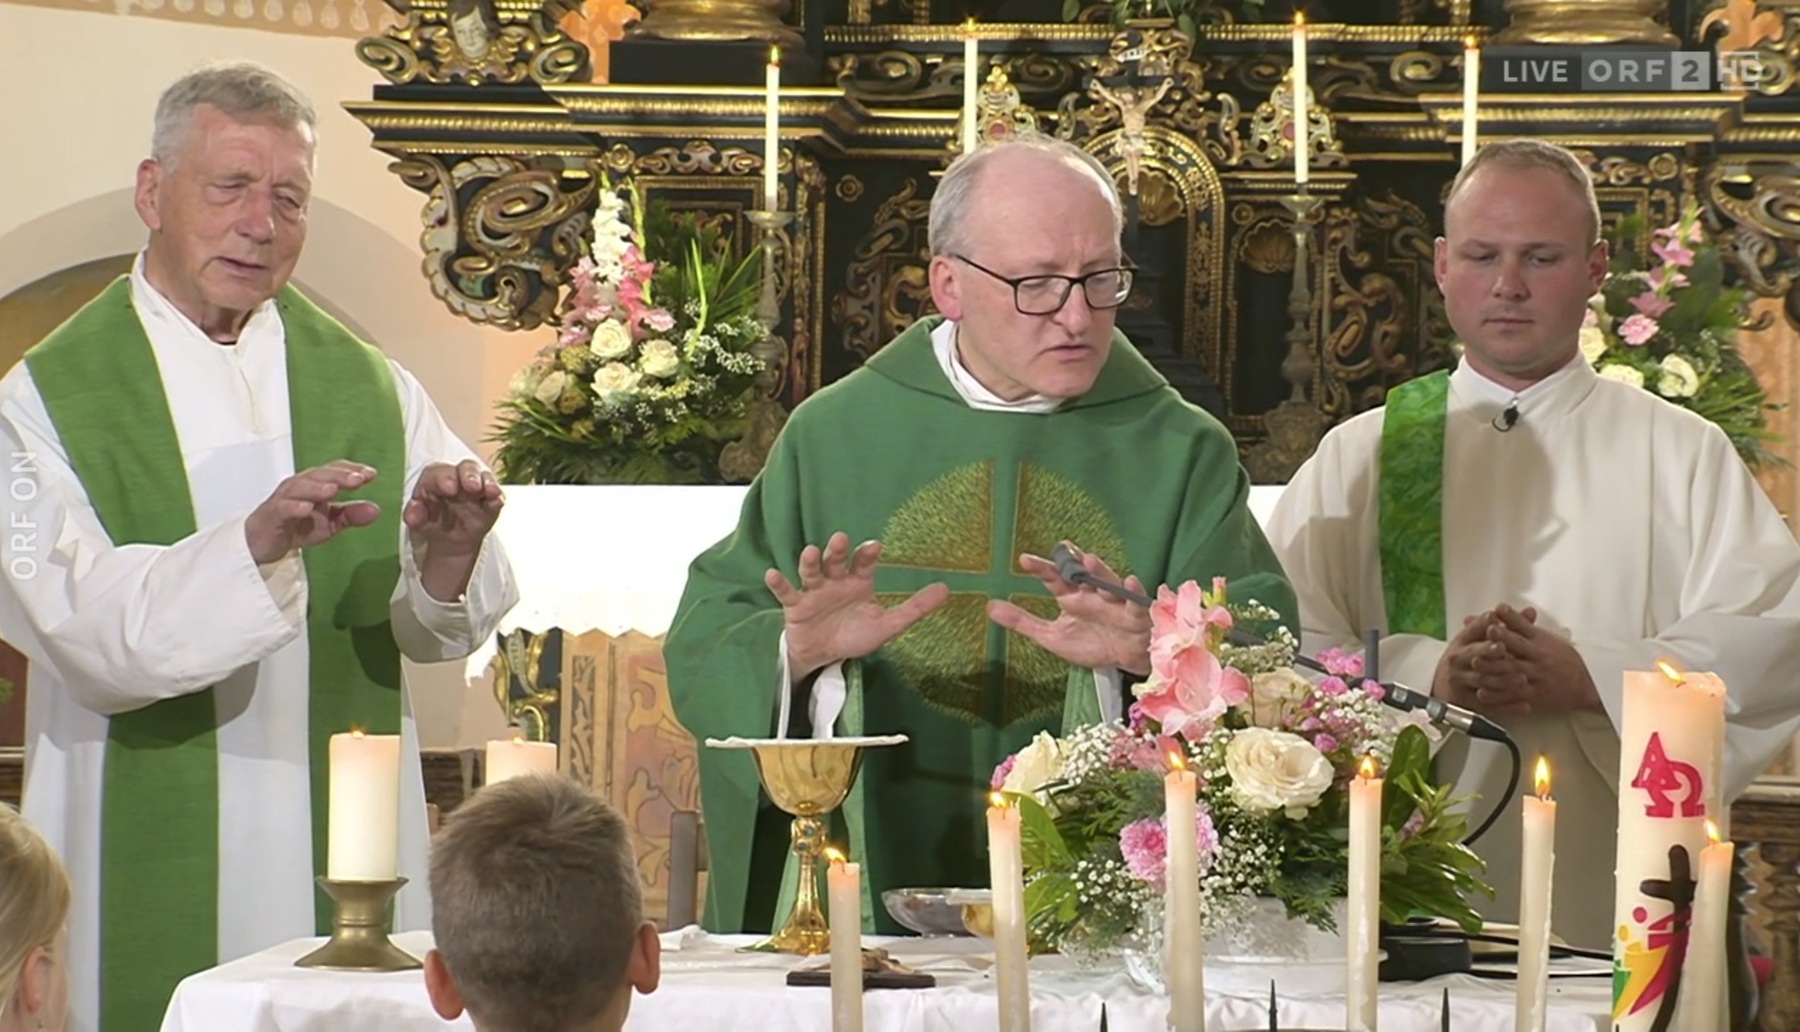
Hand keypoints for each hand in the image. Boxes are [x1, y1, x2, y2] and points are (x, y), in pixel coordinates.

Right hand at [244, 461, 381, 564]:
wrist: (262, 543)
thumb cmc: (295, 526)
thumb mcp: (329, 524)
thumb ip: (351, 516)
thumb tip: (376, 510)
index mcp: (315, 485)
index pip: (334, 471)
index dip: (352, 470)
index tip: (371, 474)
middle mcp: (300, 487)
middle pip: (319, 475)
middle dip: (339, 475)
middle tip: (358, 479)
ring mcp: (284, 499)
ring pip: (299, 487)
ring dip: (317, 487)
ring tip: (333, 490)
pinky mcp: (271, 514)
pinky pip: (282, 507)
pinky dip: (294, 506)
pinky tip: (306, 508)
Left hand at [404, 460, 504, 553]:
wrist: (449, 541)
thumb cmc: (432, 523)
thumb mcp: (418, 522)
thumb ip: (414, 516)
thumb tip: (414, 514)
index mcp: (435, 480)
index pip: (438, 472)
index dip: (444, 477)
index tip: (449, 488)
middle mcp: (457, 479)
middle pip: (465, 468)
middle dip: (469, 475)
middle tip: (471, 487)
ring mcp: (476, 489)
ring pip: (484, 477)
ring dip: (488, 482)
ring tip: (490, 492)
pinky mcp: (490, 503)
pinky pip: (497, 496)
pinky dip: (498, 498)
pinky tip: (496, 502)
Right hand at [768, 532, 949, 679]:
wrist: (824, 657)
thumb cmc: (855, 635)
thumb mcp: (887, 625)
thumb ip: (915, 608)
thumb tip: (947, 589)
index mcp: (858, 581)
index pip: (863, 562)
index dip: (867, 554)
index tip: (874, 546)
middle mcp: (835, 580)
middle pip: (836, 560)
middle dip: (837, 550)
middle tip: (840, 539)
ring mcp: (814, 590)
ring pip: (811, 571)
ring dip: (810, 561)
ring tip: (810, 552)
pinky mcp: (795, 605)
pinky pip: (786, 592)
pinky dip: (779, 583)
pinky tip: (773, 574)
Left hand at [987, 544, 1151, 675]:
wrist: (1124, 660)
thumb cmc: (1091, 643)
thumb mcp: (1052, 636)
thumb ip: (1023, 622)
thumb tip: (990, 607)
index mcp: (1072, 597)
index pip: (1055, 578)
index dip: (1041, 569)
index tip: (1025, 561)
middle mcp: (1092, 594)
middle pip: (1082, 573)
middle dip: (1074, 560)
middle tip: (1063, 548)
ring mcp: (1114, 602)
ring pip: (1107, 582)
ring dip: (1100, 571)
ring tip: (1089, 561)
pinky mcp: (1134, 615)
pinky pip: (1135, 602)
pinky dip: (1133, 592)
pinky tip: (1129, 582)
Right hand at [1433, 609, 1532, 719]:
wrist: (1446, 684)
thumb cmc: (1469, 656)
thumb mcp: (1481, 638)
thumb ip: (1507, 626)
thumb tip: (1531, 612)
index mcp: (1462, 641)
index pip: (1472, 630)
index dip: (1483, 625)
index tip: (1495, 619)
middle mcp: (1458, 660)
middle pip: (1475, 655)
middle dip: (1490, 652)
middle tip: (1506, 650)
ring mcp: (1460, 681)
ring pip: (1483, 681)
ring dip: (1503, 681)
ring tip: (1522, 680)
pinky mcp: (1467, 701)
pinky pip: (1489, 705)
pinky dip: (1507, 707)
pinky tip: (1524, 706)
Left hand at [1480, 604, 1602, 714]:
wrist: (1586, 684)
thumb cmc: (1561, 657)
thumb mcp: (1544, 637)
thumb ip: (1518, 623)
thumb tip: (1495, 609)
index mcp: (1539, 641)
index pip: (1524, 627)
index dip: (1510, 619)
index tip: (1496, 610)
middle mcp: (1537, 657)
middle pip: (1518, 648)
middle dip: (1501, 641)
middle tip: (1485, 635)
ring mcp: (1536, 677)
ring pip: (1513, 673)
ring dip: (1494, 668)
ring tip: (1476, 663)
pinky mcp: (1534, 696)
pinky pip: (1515, 696)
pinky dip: (1498, 696)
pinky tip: (1482, 693)